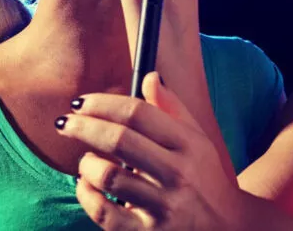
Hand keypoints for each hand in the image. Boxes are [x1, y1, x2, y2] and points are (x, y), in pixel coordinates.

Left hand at [59, 73, 240, 228]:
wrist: (227, 228)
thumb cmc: (205, 179)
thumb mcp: (198, 141)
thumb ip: (173, 108)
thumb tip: (149, 76)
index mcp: (189, 144)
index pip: (138, 113)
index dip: (104, 103)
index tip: (81, 102)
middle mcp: (178, 173)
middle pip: (119, 139)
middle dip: (83, 126)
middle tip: (65, 122)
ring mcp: (163, 206)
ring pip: (108, 176)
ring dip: (87, 164)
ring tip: (85, 160)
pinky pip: (104, 213)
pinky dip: (87, 196)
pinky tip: (86, 186)